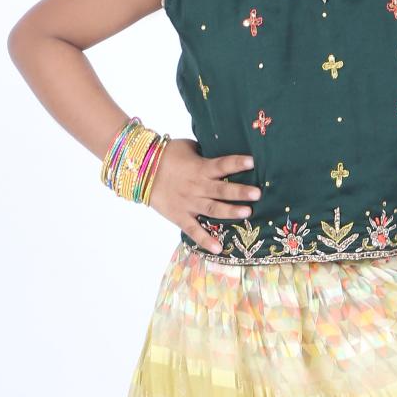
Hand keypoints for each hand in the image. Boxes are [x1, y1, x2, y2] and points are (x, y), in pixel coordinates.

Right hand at [146, 138, 259, 252]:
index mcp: (200, 168)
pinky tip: (219, 249)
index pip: (221, 164)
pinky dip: (205, 240)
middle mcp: (197, 187)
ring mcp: (189, 203)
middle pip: (221, 190)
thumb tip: (222, 153)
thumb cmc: (166, 155)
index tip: (252, 161)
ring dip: (230, 212)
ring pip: (213, 209)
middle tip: (257, 193)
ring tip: (247, 213)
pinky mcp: (180, 217)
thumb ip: (205, 153)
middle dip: (240, 192)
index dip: (236, 162)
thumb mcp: (187, 147)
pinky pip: (194, 230)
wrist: (140, 171)